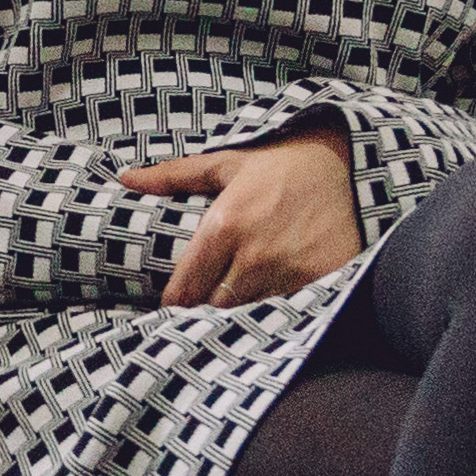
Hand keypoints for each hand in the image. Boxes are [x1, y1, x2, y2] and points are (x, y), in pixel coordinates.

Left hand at [121, 115, 359, 307]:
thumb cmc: (280, 164)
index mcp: (224, 226)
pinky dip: (274, 306)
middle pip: (214, 307)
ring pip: (248, 312)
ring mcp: (287, 272)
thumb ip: (174, 176)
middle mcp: (254, 255)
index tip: (173, 304)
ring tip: (236, 298)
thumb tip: (127, 178)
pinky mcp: (318, 281)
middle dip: (206, 307)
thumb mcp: (226, 163)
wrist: (348, 165)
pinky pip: (285, 309)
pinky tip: (272, 293)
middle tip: (204, 301)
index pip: (186, 288)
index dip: (175, 302)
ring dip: (239, 309)